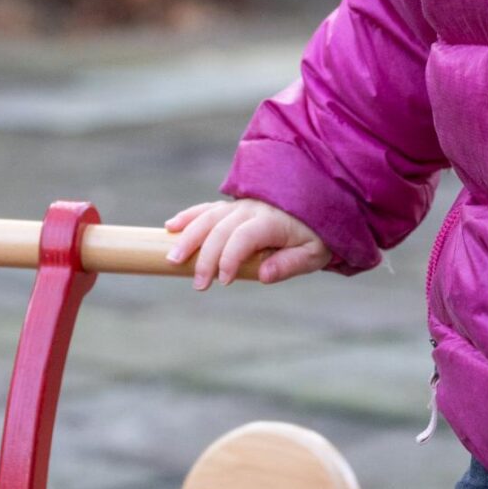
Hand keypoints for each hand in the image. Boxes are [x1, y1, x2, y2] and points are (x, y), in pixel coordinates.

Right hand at [162, 197, 329, 289]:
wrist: (317, 204)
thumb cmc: (315, 235)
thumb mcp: (313, 254)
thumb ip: (288, 264)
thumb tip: (264, 275)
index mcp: (272, 221)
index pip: (243, 237)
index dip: (229, 258)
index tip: (223, 282)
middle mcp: (251, 209)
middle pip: (220, 230)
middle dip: (205, 257)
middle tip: (198, 285)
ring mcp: (239, 206)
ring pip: (208, 218)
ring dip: (188, 238)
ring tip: (172, 259)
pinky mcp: (232, 207)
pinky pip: (206, 209)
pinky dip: (188, 217)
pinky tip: (170, 228)